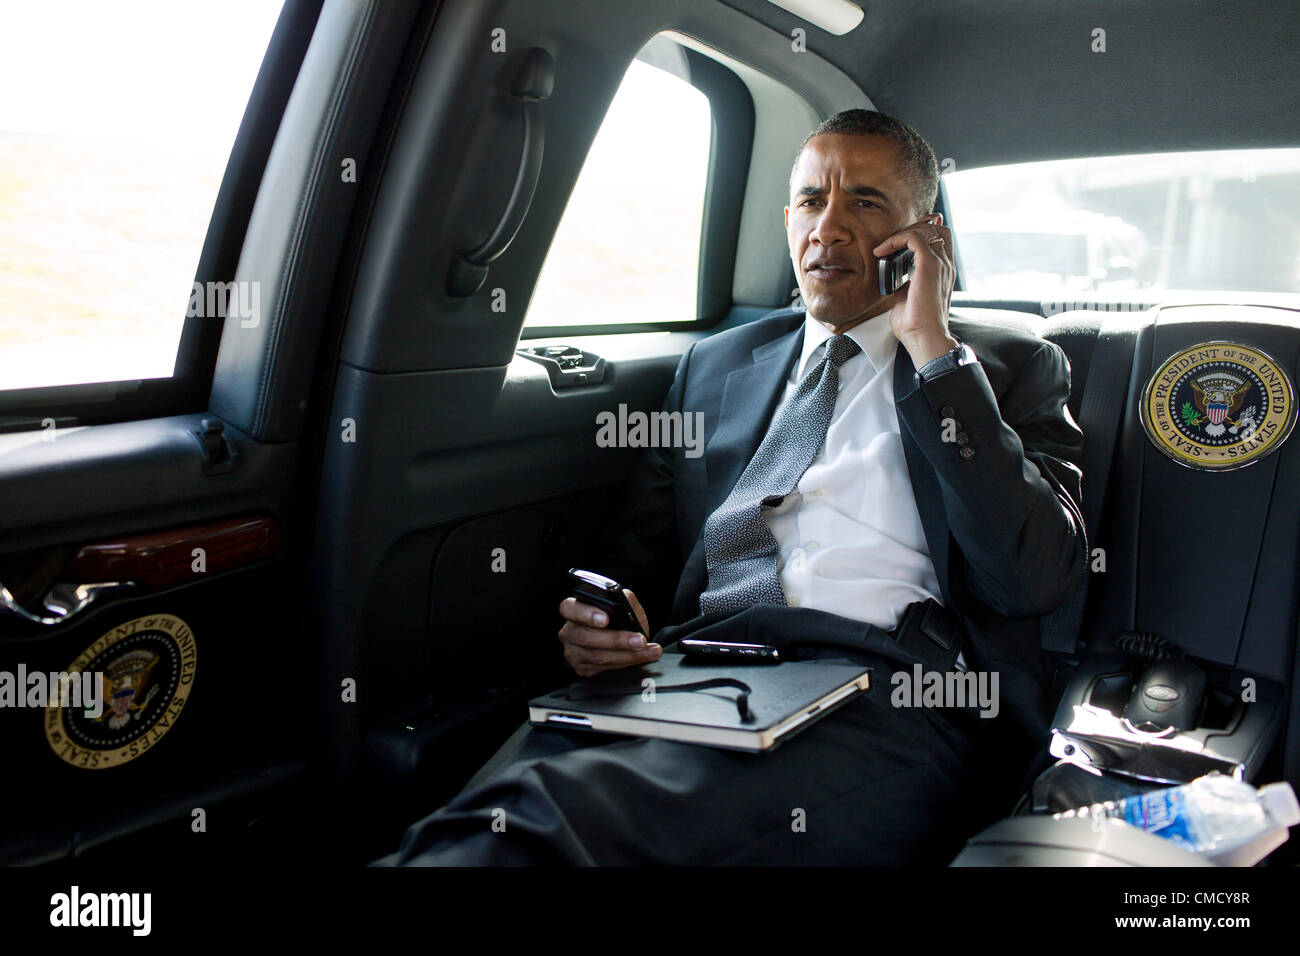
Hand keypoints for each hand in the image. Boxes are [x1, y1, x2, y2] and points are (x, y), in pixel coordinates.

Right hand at [557, 590, 659, 677]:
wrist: (619, 639)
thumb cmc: (618, 618)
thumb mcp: (622, 604)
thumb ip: (624, 600)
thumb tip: (627, 602)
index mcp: (573, 610)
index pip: (569, 608)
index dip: (586, 613)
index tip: (605, 619)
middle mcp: (569, 632)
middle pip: (587, 637)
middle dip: (617, 640)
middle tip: (639, 640)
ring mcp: (574, 653)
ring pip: (598, 656)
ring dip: (628, 654)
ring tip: (648, 650)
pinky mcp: (583, 669)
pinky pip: (604, 669)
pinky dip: (626, 663)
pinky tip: (641, 658)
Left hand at [872, 213, 957, 367]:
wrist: (924, 339)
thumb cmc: (915, 326)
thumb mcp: (907, 300)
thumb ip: (904, 286)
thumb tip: (893, 280)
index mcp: (943, 272)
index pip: (941, 239)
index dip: (923, 232)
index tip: (898, 242)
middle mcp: (946, 265)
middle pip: (937, 228)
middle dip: (913, 228)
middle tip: (891, 243)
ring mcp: (940, 263)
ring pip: (926, 228)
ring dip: (902, 233)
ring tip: (884, 247)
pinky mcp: (929, 265)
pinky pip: (914, 237)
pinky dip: (896, 239)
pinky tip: (882, 251)